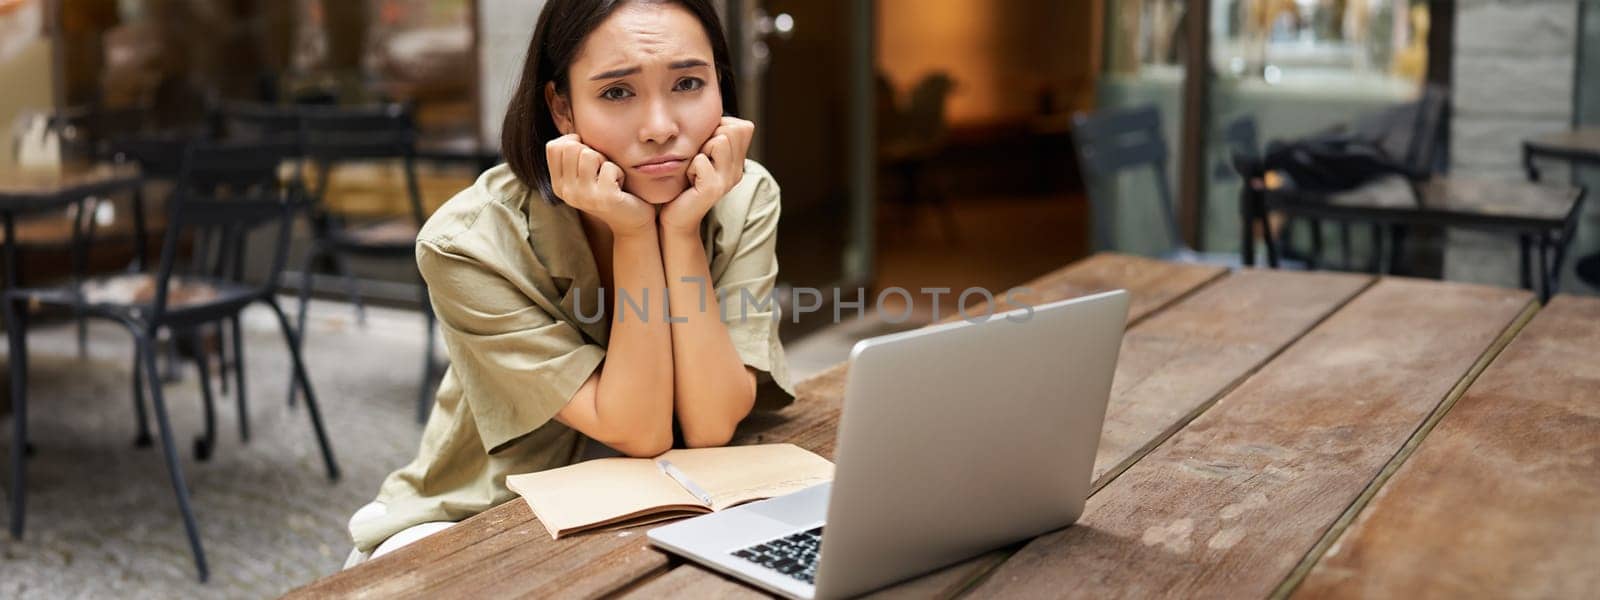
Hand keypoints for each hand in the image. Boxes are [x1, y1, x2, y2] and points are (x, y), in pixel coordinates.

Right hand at [545, 134, 655, 235]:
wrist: (631, 220)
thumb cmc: (610, 187)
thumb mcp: (586, 171)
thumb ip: (574, 152)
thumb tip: (563, 117)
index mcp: (558, 184)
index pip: (554, 146)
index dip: (574, 142)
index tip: (588, 155)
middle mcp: (566, 192)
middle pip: (571, 146)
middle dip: (592, 151)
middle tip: (602, 169)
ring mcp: (584, 196)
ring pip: (588, 154)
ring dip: (605, 161)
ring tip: (610, 176)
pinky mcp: (604, 198)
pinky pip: (609, 167)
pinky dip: (619, 171)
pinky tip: (620, 185)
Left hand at [658, 117, 753, 234]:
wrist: (676, 217)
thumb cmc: (684, 181)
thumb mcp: (701, 153)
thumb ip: (712, 136)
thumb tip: (716, 115)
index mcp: (737, 161)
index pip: (743, 126)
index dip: (719, 128)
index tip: (706, 149)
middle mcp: (738, 170)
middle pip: (732, 130)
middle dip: (709, 138)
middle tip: (698, 160)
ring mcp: (727, 180)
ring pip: (720, 141)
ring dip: (700, 150)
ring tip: (694, 168)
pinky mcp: (713, 189)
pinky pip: (701, 160)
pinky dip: (689, 166)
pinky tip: (688, 179)